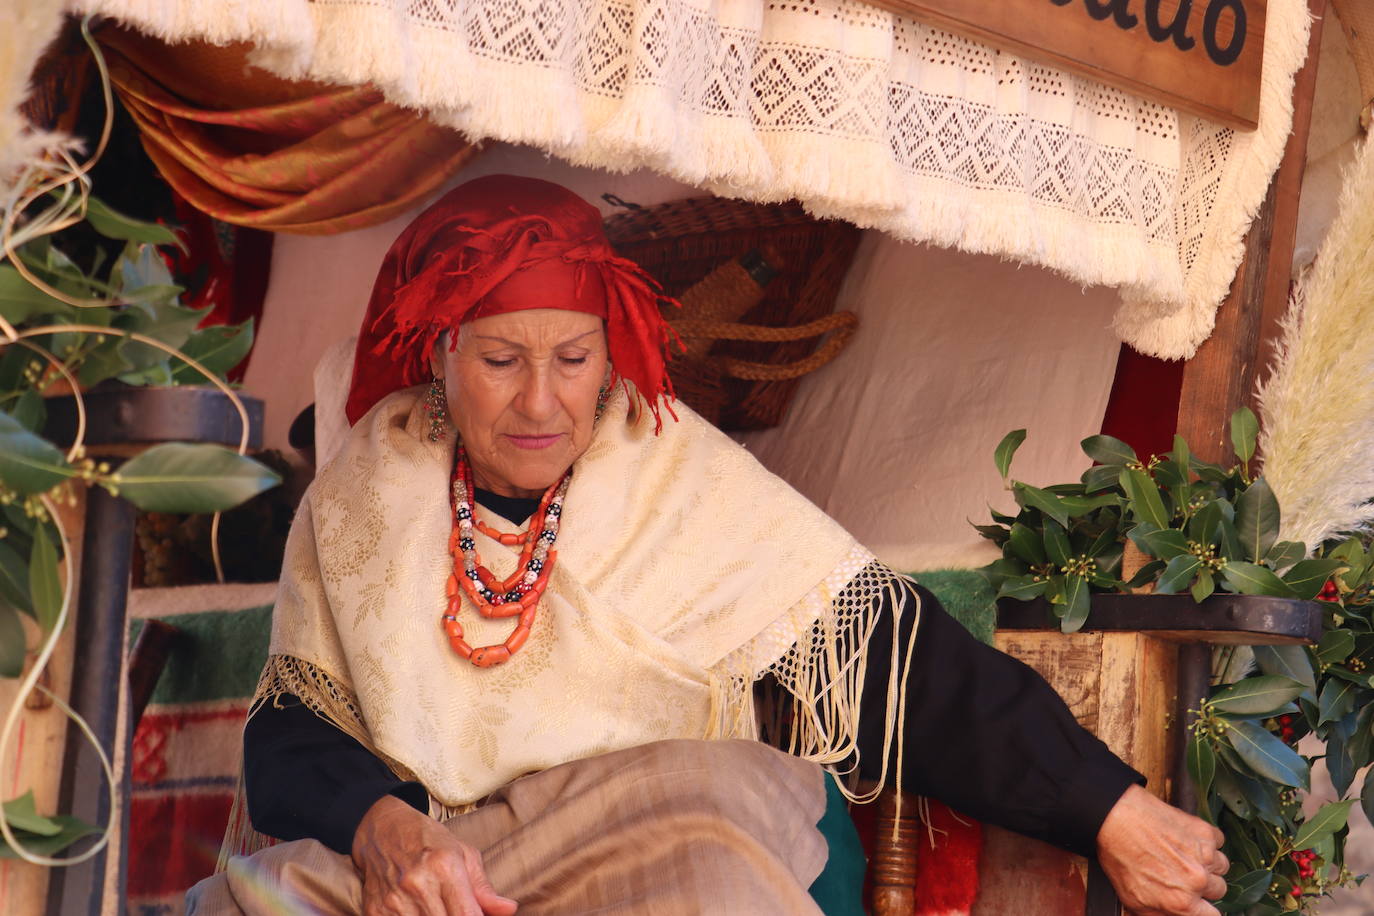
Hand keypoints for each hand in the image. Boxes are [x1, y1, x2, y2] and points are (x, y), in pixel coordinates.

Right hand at [351, 794, 517, 915]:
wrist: (381, 829)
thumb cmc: (428, 839)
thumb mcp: (463, 854)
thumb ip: (484, 888)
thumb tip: (509, 910)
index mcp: (445, 867)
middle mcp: (418, 885)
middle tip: (461, 911)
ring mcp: (394, 901)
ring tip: (440, 908)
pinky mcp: (375, 912)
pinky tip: (421, 912)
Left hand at [1096, 785, 1228, 915]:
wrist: (1117, 817)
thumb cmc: (1120, 855)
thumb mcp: (1132, 899)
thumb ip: (1160, 915)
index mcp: (1181, 902)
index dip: (1204, 909)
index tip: (1200, 903)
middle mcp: (1197, 880)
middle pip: (1219, 890)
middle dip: (1204, 883)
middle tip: (1184, 872)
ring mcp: (1204, 855)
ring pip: (1222, 866)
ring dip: (1208, 862)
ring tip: (1185, 854)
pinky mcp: (1205, 832)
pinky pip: (1219, 841)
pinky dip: (1208, 840)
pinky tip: (1187, 838)